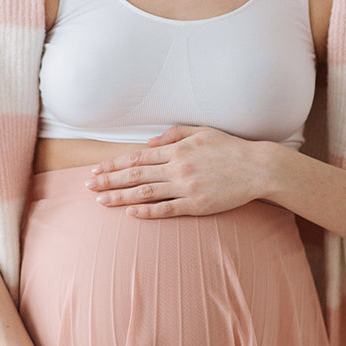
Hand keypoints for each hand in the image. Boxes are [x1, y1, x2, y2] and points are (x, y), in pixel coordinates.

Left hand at [85, 126, 269, 217]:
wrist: (257, 168)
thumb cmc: (230, 148)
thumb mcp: (202, 131)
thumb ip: (173, 134)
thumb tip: (148, 142)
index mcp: (177, 149)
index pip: (137, 157)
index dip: (114, 163)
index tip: (97, 168)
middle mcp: (178, 167)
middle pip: (135, 174)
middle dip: (108, 180)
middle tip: (88, 186)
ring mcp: (187, 187)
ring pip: (146, 192)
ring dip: (121, 197)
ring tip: (101, 201)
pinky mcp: (197, 205)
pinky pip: (167, 209)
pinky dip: (148, 211)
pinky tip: (131, 213)